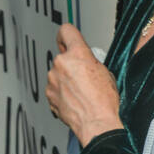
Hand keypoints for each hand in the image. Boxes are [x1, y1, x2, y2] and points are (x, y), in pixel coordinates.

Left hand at [45, 23, 122, 144]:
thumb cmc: (103, 100)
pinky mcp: (49, 93)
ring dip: (66, 79)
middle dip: (71, 64)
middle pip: (63, 56)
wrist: (96, 122)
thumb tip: (84, 62)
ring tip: (80, 92)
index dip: (67, 35)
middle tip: (83, 77)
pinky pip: (54, 87)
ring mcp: (53, 79)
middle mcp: (62, 63)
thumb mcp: (104, 72)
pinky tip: (73, 100)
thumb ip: (90, 61)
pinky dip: (61, 92)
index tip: (67, 40)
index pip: (66, 31)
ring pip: (58, 73)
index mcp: (78, 54)